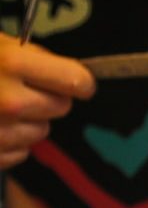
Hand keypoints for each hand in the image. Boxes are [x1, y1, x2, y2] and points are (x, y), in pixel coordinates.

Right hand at [0, 33, 94, 168]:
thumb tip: (68, 70)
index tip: (78, 82)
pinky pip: (20, 152)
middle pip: (61, 107)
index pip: (76, 80)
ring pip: (41, 131)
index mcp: (10, 64)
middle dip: (46, 98)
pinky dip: (9, 141)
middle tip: (20, 89)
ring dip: (26, 122)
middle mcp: (8, 100)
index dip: (79, 81)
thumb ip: (31, 55)